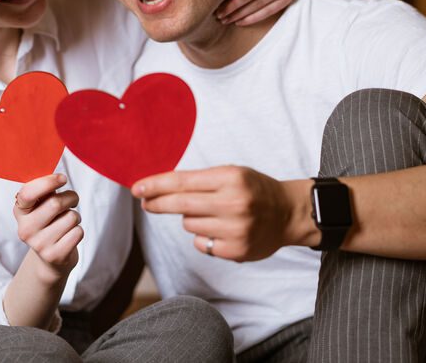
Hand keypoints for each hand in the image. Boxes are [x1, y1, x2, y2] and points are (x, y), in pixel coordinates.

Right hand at [14, 174, 82, 281]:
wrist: (51, 258)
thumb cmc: (50, 222)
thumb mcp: (42, 204)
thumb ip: (45, 190)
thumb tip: (56, 176)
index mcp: (20, 210)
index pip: (28, 193)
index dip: (48, 182)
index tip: (62, 178)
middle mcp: (25, 229)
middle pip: (55, 203)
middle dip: (70, 198)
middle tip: (71, 200)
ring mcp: (38, 245)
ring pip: (70, 217)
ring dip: (75, 216)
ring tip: (67, 223)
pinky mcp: (54, 256)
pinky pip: (77, 232)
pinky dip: (78, 230)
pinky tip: (68, 236)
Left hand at [132, 165, 296, 261]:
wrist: (289, 213)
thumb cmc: (255, 190)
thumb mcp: (232, 174)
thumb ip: (200, 181)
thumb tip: (159, 189)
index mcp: (231, 178)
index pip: (182, 182)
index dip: (156, 185)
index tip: (137, 189)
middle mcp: (233, 203)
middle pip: (180, 205)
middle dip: (157, 203)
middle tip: (145, 202)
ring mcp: (235, 229)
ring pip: (189, 225)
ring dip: (192, 219)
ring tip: (214, 214)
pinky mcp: (236, 250)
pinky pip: (201, 243)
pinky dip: (204, 237)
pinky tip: (222, 230)